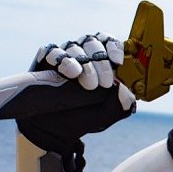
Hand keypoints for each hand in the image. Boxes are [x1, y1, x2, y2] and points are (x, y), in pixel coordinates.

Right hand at [16, 33, 135, 152]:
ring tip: (89, 84)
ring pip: (75, 46)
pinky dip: (63, 59)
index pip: (108, 42)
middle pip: (92, 42)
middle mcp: (82, 56)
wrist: (52, 129)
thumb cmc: (81, 117)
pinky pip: (53, 51)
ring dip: (84, 62)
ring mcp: (63, 57)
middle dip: (101, 60)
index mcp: (100, 64)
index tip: (118, 61)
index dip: (114, 47)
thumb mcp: (104, 116)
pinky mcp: (45, 62)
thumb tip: (127, 93)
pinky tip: (71, 72)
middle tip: (105, 83)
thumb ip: (119, 106)